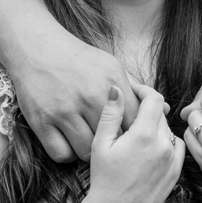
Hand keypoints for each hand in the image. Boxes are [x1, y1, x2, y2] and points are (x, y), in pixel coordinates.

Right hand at [10, 30, 139, 162]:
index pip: (135, 121)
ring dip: (90, 152)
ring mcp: (64, 110)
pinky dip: (67, 153)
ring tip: (89, 140)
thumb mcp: (111, 66)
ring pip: (87, 152)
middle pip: (114, 140)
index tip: (129, 134)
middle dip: (116, 145)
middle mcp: (90, 96)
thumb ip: (135, 90)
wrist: (36, 47)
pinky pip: (62, 155)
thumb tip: (165, 109)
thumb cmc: (78, 58)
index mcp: (111, 82)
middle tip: (112, 143)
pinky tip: (70, 141)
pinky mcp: (42, 122)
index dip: (135, 132)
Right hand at [85, 83, 185, 202]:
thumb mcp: (100, 143)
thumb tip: (117, 89)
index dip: (143, 89)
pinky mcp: (175, 173)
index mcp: (144, 135)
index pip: (153, 98)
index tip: (132, 91)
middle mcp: (163, 145)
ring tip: (137, 132)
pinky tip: (150, 147)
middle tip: (130, 112)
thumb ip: (110, 113)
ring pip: (167, 128)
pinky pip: (176, 145)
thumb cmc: (104, 179)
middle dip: (146, 108)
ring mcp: (172, 160)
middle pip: (159, 112)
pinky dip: (166, 141)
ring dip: (155, 124)